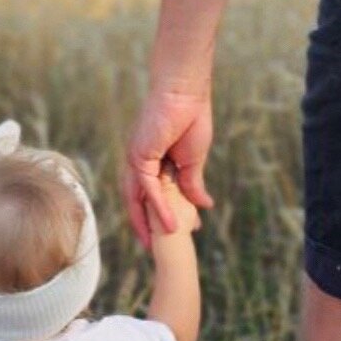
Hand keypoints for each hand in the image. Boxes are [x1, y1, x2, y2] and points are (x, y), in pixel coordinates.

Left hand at [124, 87, 213, 245]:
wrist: (186, 91)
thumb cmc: (190, 117)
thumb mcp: (194, 161)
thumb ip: (193, 184)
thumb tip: (204, 206)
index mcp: (148, 162)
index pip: (150, 196)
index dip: (158, 216)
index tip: (169, 235)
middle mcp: (137, 163)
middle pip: (137, 201)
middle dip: (143, 226)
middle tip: (151, 248)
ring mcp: (136, 160)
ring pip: (138, 199)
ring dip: (147, 222)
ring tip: (156, 244)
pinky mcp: (140, 156)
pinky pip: (148, 189)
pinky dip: (159, 207)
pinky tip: (170, 223)